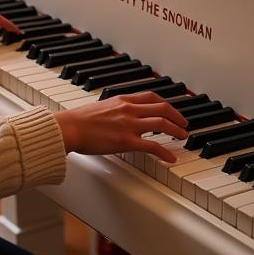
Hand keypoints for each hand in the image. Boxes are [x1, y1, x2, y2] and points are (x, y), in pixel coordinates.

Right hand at [54, 92, 188, 162]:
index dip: (166, 104)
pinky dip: (165, 152)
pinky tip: (170, 158)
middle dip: (177, 116)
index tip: (172, 110)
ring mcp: (129, 125)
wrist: (69, 127)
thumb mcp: (101, 106)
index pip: (152, 97)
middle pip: (162, 108)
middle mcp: (129, 109)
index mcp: (123, 99)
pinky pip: (152, 145)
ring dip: (176, 130)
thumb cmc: (79, 120)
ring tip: (182, 137)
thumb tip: (121, 115)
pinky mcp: (127, 141)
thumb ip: (115, 109)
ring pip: (162, 124)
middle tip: (184, 124)